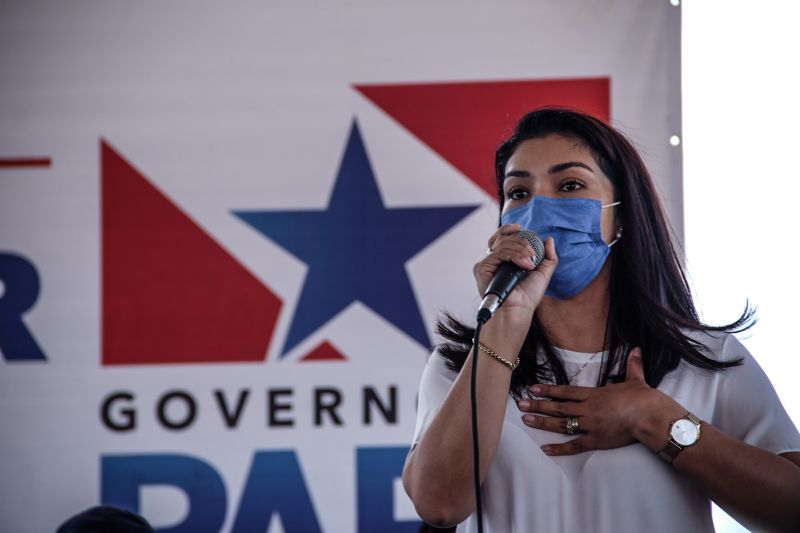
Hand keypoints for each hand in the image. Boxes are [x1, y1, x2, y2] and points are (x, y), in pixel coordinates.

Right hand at [473, 224, 557, 316]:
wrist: (519, 309)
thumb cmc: (528, 296)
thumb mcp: (543, 273)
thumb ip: (548, 256)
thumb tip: (549, 239)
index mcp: (504, 259)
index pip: (502, 237)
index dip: (509, 229)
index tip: (521, 228)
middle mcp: (494, 260)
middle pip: (504, 238)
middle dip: (522, 242)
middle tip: (532, 254)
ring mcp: (488, 263)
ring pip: (503, 243)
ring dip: (520, 250)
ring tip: (530, 263)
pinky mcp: (482, 268)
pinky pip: (498, 252)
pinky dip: (514, 256)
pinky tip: (524, 265)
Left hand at [517, 347, 663, 454]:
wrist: (650, 417)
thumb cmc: (644, 398)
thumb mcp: (636, 379)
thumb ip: (633, 365)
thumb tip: (637, 349)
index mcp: (594, 394)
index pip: (566, 391)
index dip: (548, 390)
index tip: (533, 388)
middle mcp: (587, 409)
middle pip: (558, 407)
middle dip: (538, 405)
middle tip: (520, 404)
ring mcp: (590, 425)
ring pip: (561, 424)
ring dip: (542, 422)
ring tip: (526, 420)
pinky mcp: (596, 440)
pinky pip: (574, 445)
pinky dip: (560, 448)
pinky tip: (546, 449)